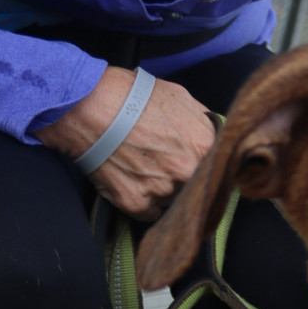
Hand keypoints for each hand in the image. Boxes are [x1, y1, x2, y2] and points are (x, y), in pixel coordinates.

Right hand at [36, 67, 215, 220]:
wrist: (87, 106)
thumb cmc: (131, 95)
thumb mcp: (179, 96)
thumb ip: (204, 122)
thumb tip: (217, 135)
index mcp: (204, 147)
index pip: (221, 171)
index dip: (210, 171)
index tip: (201, 169)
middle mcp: (187, 174)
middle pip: (196, 190)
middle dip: (186, 181)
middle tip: (167, 165)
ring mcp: (163, 192)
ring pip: (173, 202)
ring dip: (164, 192)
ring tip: (144, 168)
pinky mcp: (137, 204)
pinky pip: (151, 213)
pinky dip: (144, 202)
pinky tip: (133, 180)